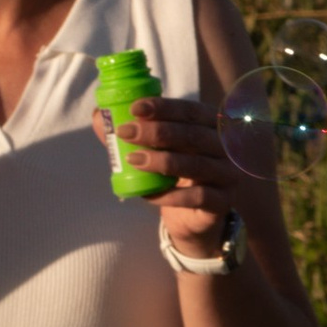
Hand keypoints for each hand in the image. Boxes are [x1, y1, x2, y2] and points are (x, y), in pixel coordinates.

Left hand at [124, 96, 243, 257]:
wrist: (190, 219)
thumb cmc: (173, 176)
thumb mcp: (155, 151)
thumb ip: (132, 133)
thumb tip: (98, 116)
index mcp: (211, 127)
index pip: (189, 111)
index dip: (163, 107)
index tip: (134, 108)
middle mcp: (225, 148)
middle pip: (191, 135)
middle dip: (155, 132)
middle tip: (125, 132)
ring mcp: (227, 175)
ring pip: (195, 164)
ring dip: (160, 161)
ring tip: (133, 159)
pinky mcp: (222, 202)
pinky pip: (197, 196)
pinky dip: (169, 195)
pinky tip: (148, 195)